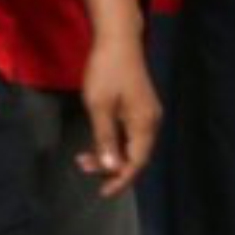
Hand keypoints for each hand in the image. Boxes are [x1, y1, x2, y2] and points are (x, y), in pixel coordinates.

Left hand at [77, 21, 157, 199]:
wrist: (118, 40)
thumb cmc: (106, 72)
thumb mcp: (99, 107)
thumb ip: (105, 139)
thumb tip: (111, 168)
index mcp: (144, 124)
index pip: (136, 162)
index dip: (120, 179)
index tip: (102, 193)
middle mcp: (151, 122)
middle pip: (136, 156)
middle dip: (112, 168)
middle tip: (83, 167)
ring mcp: (147, 114)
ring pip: (132, 146)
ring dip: (111, 155)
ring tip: (84, 158)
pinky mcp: (140, 107)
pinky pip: (131, 135)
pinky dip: (115, 143)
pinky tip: (99, 142)